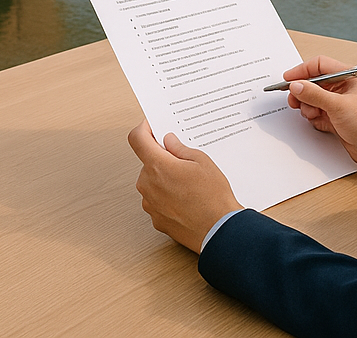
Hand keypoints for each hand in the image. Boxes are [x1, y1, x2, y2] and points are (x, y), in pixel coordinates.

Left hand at [127, 120, 241, 252]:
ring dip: (165, 178)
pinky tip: (186, 199)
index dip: (143, 129)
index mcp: (158, 166)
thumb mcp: (201, 161)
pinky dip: (167, 196)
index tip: (151, 126)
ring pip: (152, 182)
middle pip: (147, 162)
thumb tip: (169, 142)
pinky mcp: (155, 220)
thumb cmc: (212, 196)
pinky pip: (157, 200)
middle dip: (162, 158)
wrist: (219, 231)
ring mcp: (150, 205)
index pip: (137, 139)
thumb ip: (180, 149)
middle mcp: (147, 185)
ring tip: (189, 183)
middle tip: (183, 159)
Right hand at [284, 56, 356, 174]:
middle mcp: (340, 90)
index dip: (302, 70)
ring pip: (313, 101)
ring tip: (313, 114)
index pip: (319, 65)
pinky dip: (314, 119)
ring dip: (308, 107)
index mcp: (345, 78)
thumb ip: (315, 94)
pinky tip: (319, 123)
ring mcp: (337, 106)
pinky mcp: (335, 121)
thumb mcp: (338, 106)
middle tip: (295, 100)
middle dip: (302, 92)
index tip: (288, 79)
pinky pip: (316, 115)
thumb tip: (297, 85)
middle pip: (313, 84)